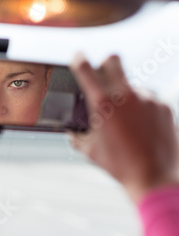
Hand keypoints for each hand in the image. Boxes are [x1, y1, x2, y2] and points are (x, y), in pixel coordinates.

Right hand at [69, 54, 178, 201]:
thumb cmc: (119, 166)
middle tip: (102, 72)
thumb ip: (77, 136)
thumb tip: (72, 131)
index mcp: (102, 103)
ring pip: (131, 85)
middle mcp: (126, 95)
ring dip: (126, 95)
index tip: (78, 57)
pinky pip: (148, 99)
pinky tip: (140, 126)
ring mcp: (147, 98)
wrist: (154, 178)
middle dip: (105, 63)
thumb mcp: (90, 151)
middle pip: (113, 61)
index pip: (85, 69)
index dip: (79, 59)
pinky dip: (142, 108)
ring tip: (126, 120)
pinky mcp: (163, 106)